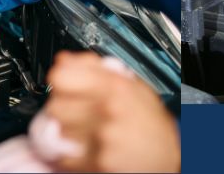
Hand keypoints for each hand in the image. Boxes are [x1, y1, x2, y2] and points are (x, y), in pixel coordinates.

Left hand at [43, 51, 179, 172]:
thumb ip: (95, 68)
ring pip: (59, 130)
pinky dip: (71, 153)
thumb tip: (64, 60)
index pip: (60, 77)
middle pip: (55, 105)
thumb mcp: (131, 83)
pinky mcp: (98, 162)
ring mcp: (101, 138)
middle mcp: (106, 110)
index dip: (59, 78)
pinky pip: (65, 156)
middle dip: (61, 105)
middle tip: (75, 107)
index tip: (63, 81)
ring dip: (66, 129)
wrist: (168, 157)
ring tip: (83, 127)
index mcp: (114, 85)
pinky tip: (87, 146)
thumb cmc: (150, 120)